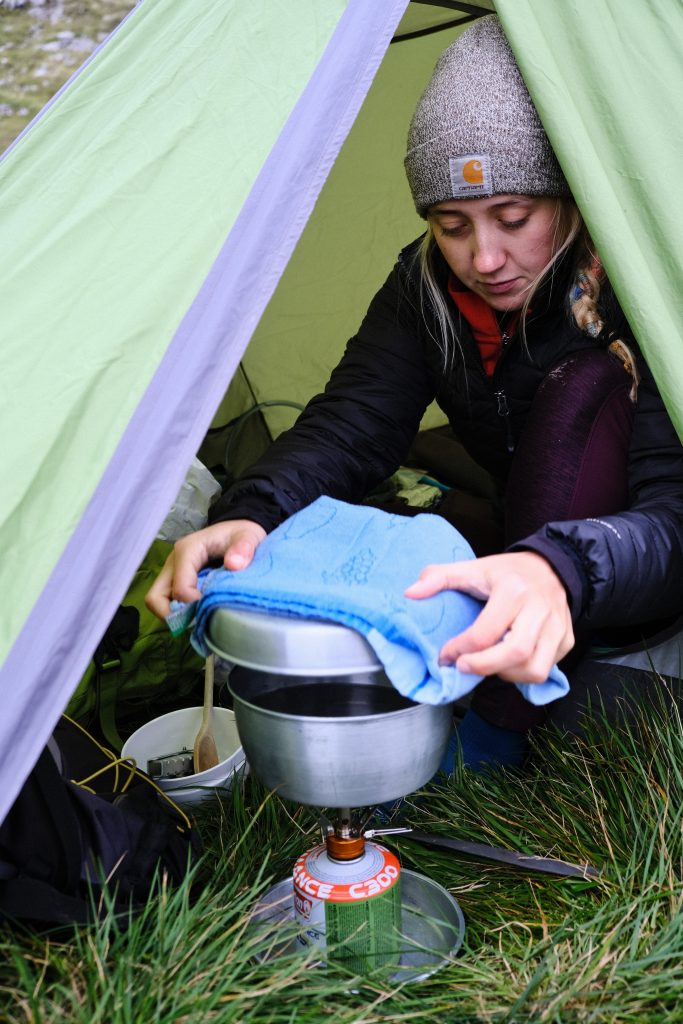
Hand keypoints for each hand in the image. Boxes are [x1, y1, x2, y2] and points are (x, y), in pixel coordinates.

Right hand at [145, 519, 266, 619]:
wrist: (238, 532)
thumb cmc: (240, 534)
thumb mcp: (247, 536)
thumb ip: (243, 548)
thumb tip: (234, 564)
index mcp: (187, 551)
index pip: (179, 588)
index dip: (193, 604)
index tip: (213, 609)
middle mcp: (174, 562)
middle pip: (156, 597)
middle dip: (174, 616)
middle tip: (199, 620)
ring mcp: (173, 572)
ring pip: (159, 602)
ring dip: (176, 615)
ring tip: (200, 617)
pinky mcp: (176, 580)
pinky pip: (169, 601)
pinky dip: (181, 611)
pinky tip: (201, 612)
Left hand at [404, 552, 573, 683]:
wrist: (552, 566)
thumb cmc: (507, 572)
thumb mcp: (473, 568)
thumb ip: (439, 577)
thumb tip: (410, 593)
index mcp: (513, 590)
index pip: (485, 632)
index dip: (459, 649)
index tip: (445, 655)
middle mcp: (539, 609)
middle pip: (515, 653)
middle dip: (484, 667)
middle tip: (463, 666)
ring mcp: (557, 626)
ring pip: (535, 668)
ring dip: (506, 674)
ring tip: (488, 664)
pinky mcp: (567, 639)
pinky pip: (546, 669)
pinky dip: (523, 673)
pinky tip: (507, 662)